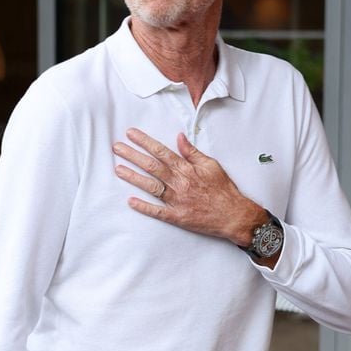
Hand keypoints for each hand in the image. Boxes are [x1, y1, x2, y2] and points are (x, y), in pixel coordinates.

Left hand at [113, 127, 268, 248]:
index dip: (144, 142)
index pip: (161, 151)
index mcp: (187, 169)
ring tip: (118, 169)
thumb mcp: (211, 165)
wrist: (234, 215)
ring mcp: (177, 200)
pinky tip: (130, 201)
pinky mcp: (177, 216)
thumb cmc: (223, 189)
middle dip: (132, 155)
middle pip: (151, 166)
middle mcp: (179, 183)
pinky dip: (144, 207)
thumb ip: (192, 152)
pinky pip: (157, 211)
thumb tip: (179, 137)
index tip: (131, 134)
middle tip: (116, 148)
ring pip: (150, 186)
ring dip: (133, 177)